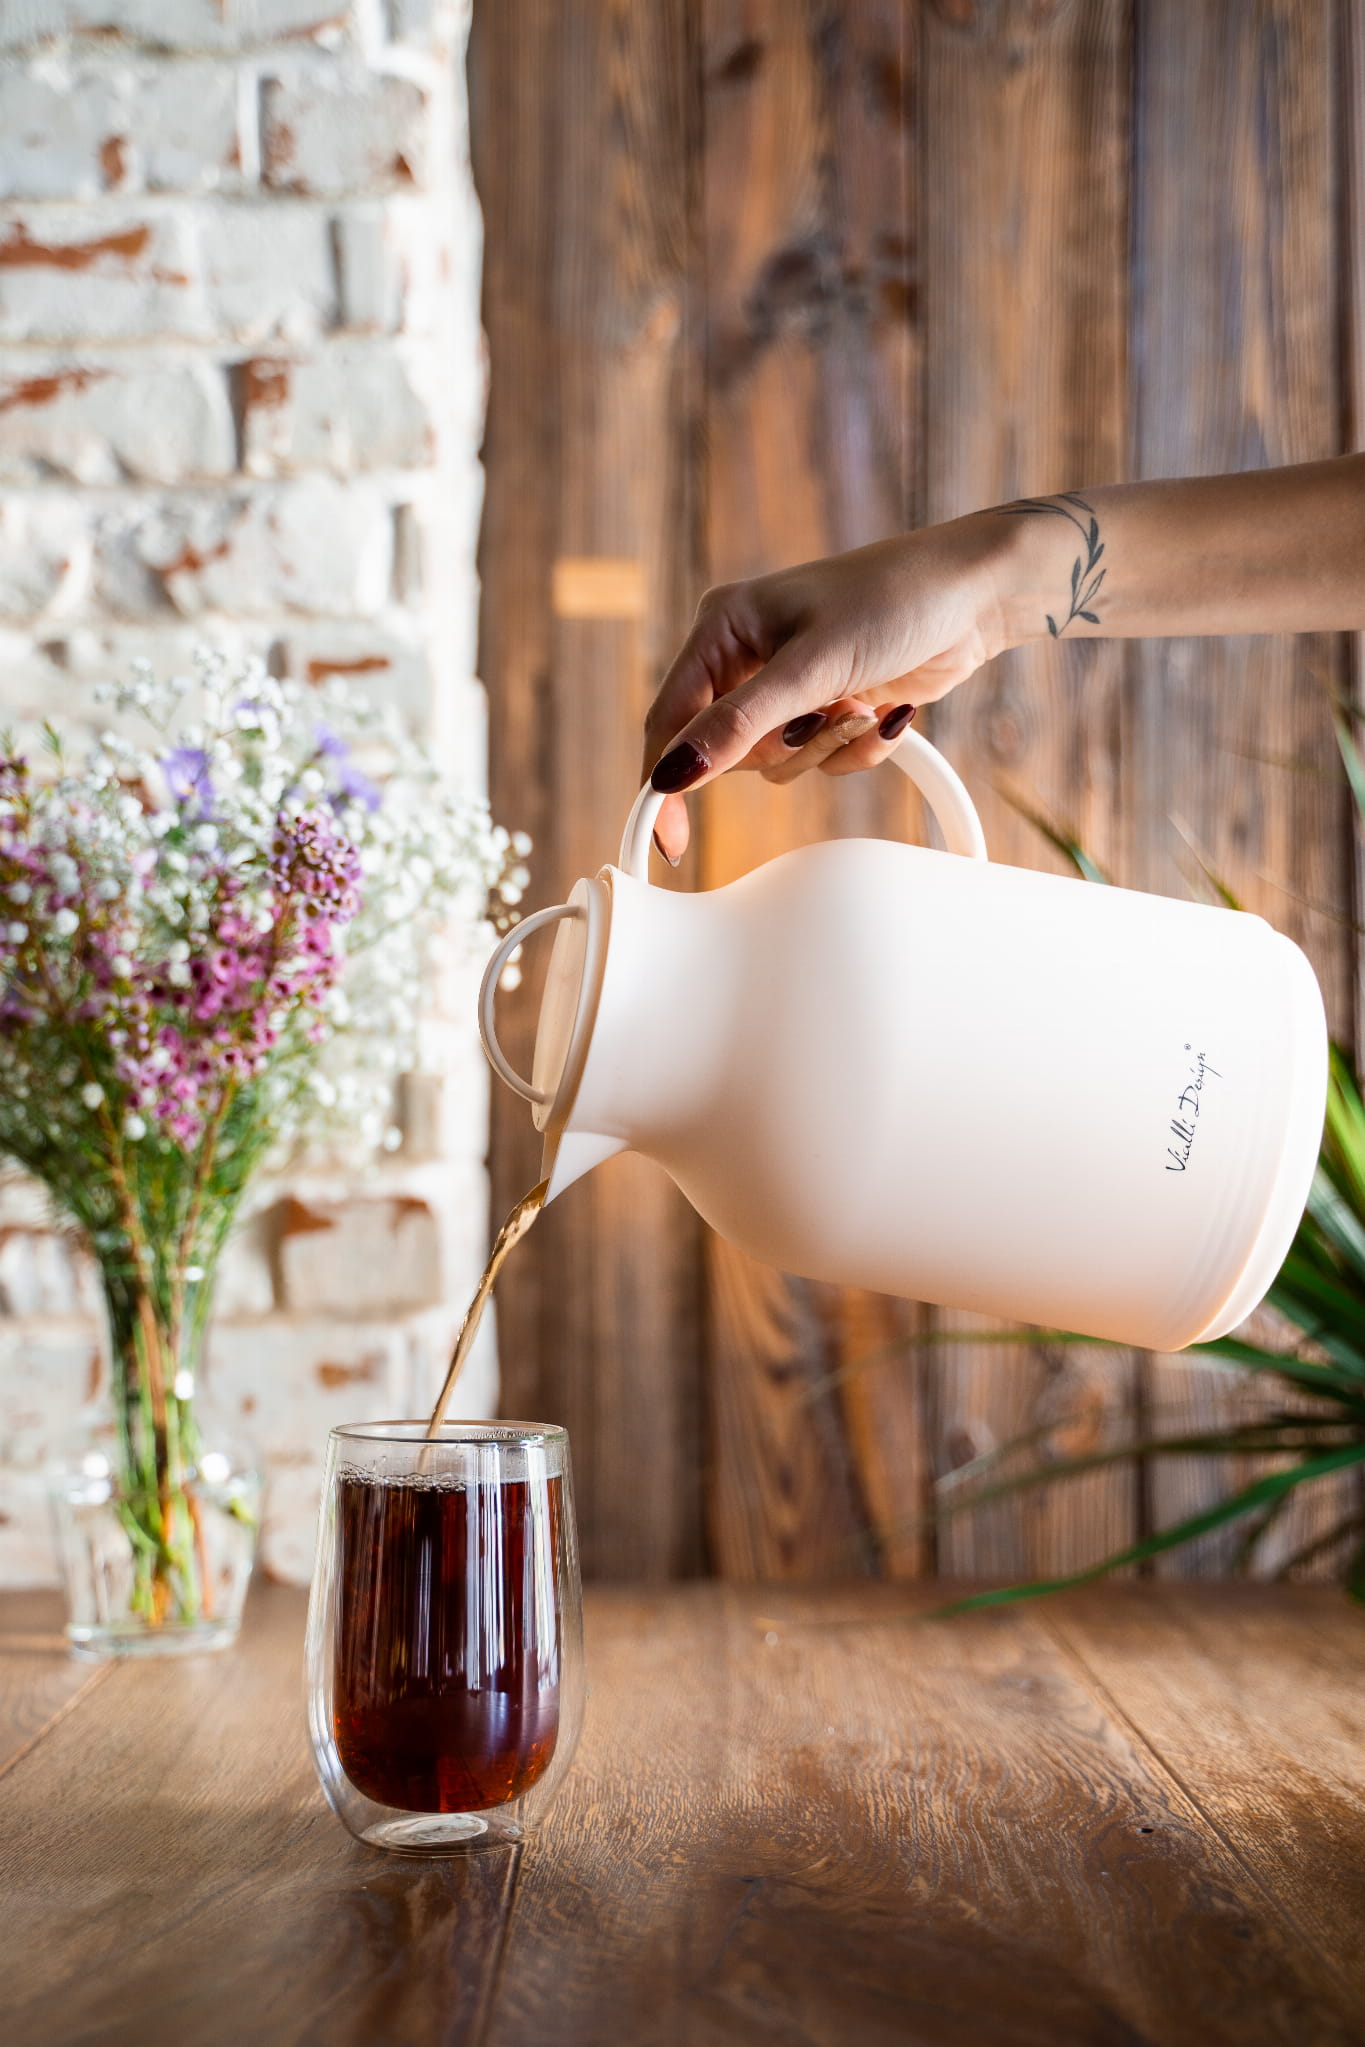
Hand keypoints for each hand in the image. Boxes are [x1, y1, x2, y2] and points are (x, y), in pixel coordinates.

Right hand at [642, 514, 1014, 860]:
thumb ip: (739, 725)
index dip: (666, 780)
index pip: (670, 719)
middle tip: (827, 714)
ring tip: (864, 703)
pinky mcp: (829, 710)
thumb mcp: (813, 666)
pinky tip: (886, 712)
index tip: (669, 841)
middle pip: (729, 752)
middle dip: (788, 746)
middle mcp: (746, 658)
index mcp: (723, 629)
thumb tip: (672, 774)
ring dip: (828, 747)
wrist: (978, 596)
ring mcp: (789, 688)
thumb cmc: (895, 600)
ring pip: (779, 765)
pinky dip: (856, 751)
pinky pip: (821, 763)